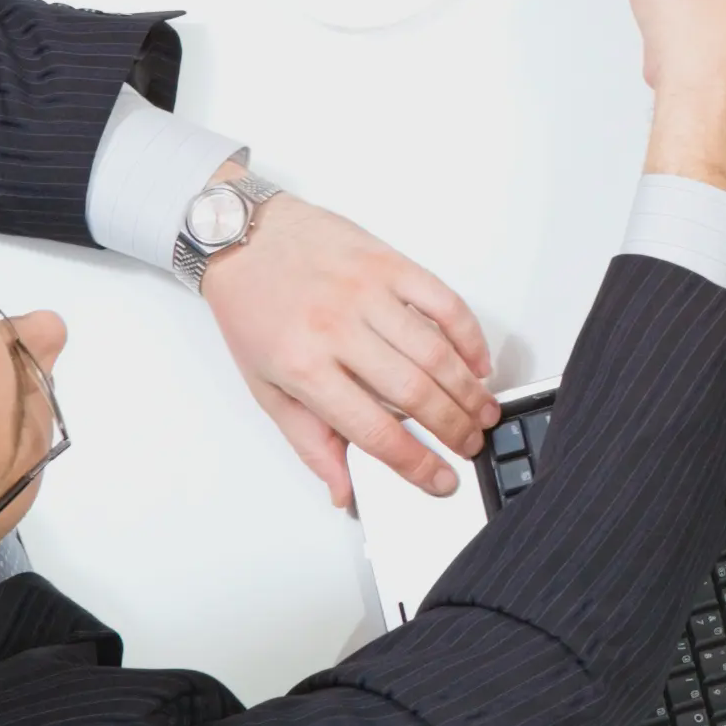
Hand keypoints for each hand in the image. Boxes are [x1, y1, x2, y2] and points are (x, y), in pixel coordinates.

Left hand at [201, 184, 498, 506]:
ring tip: (484, 413)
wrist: (242, 235)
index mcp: (303, 367)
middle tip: (471, 446)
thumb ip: (308, 441)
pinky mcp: (388, 262)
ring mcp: (366, 291)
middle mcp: (337, 328)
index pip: (373, 429)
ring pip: (435, 351)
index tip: (441, 481)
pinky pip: (443, 301)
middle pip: (414, 391)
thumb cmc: (252, 309)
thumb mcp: (265, 386)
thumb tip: (343, 490)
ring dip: (468, 389)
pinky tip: (478, 361)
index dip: (415, 463)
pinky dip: (468, 335)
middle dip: (453, 428)